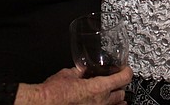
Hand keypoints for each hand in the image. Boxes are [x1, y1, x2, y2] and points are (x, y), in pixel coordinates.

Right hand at [15, 66, 132, 104]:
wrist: (43, 104)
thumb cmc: (54, 93)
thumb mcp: (68, 74)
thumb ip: (79, 72)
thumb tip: (82, 70)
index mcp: (98, 88)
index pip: (123, 78)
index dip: (127, 71)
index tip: (126, 69)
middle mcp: (101, 102)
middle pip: (121, 94)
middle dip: (120, 87)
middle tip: (117, 82)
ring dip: (116, 100)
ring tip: (115, 96)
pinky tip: (101, 103)